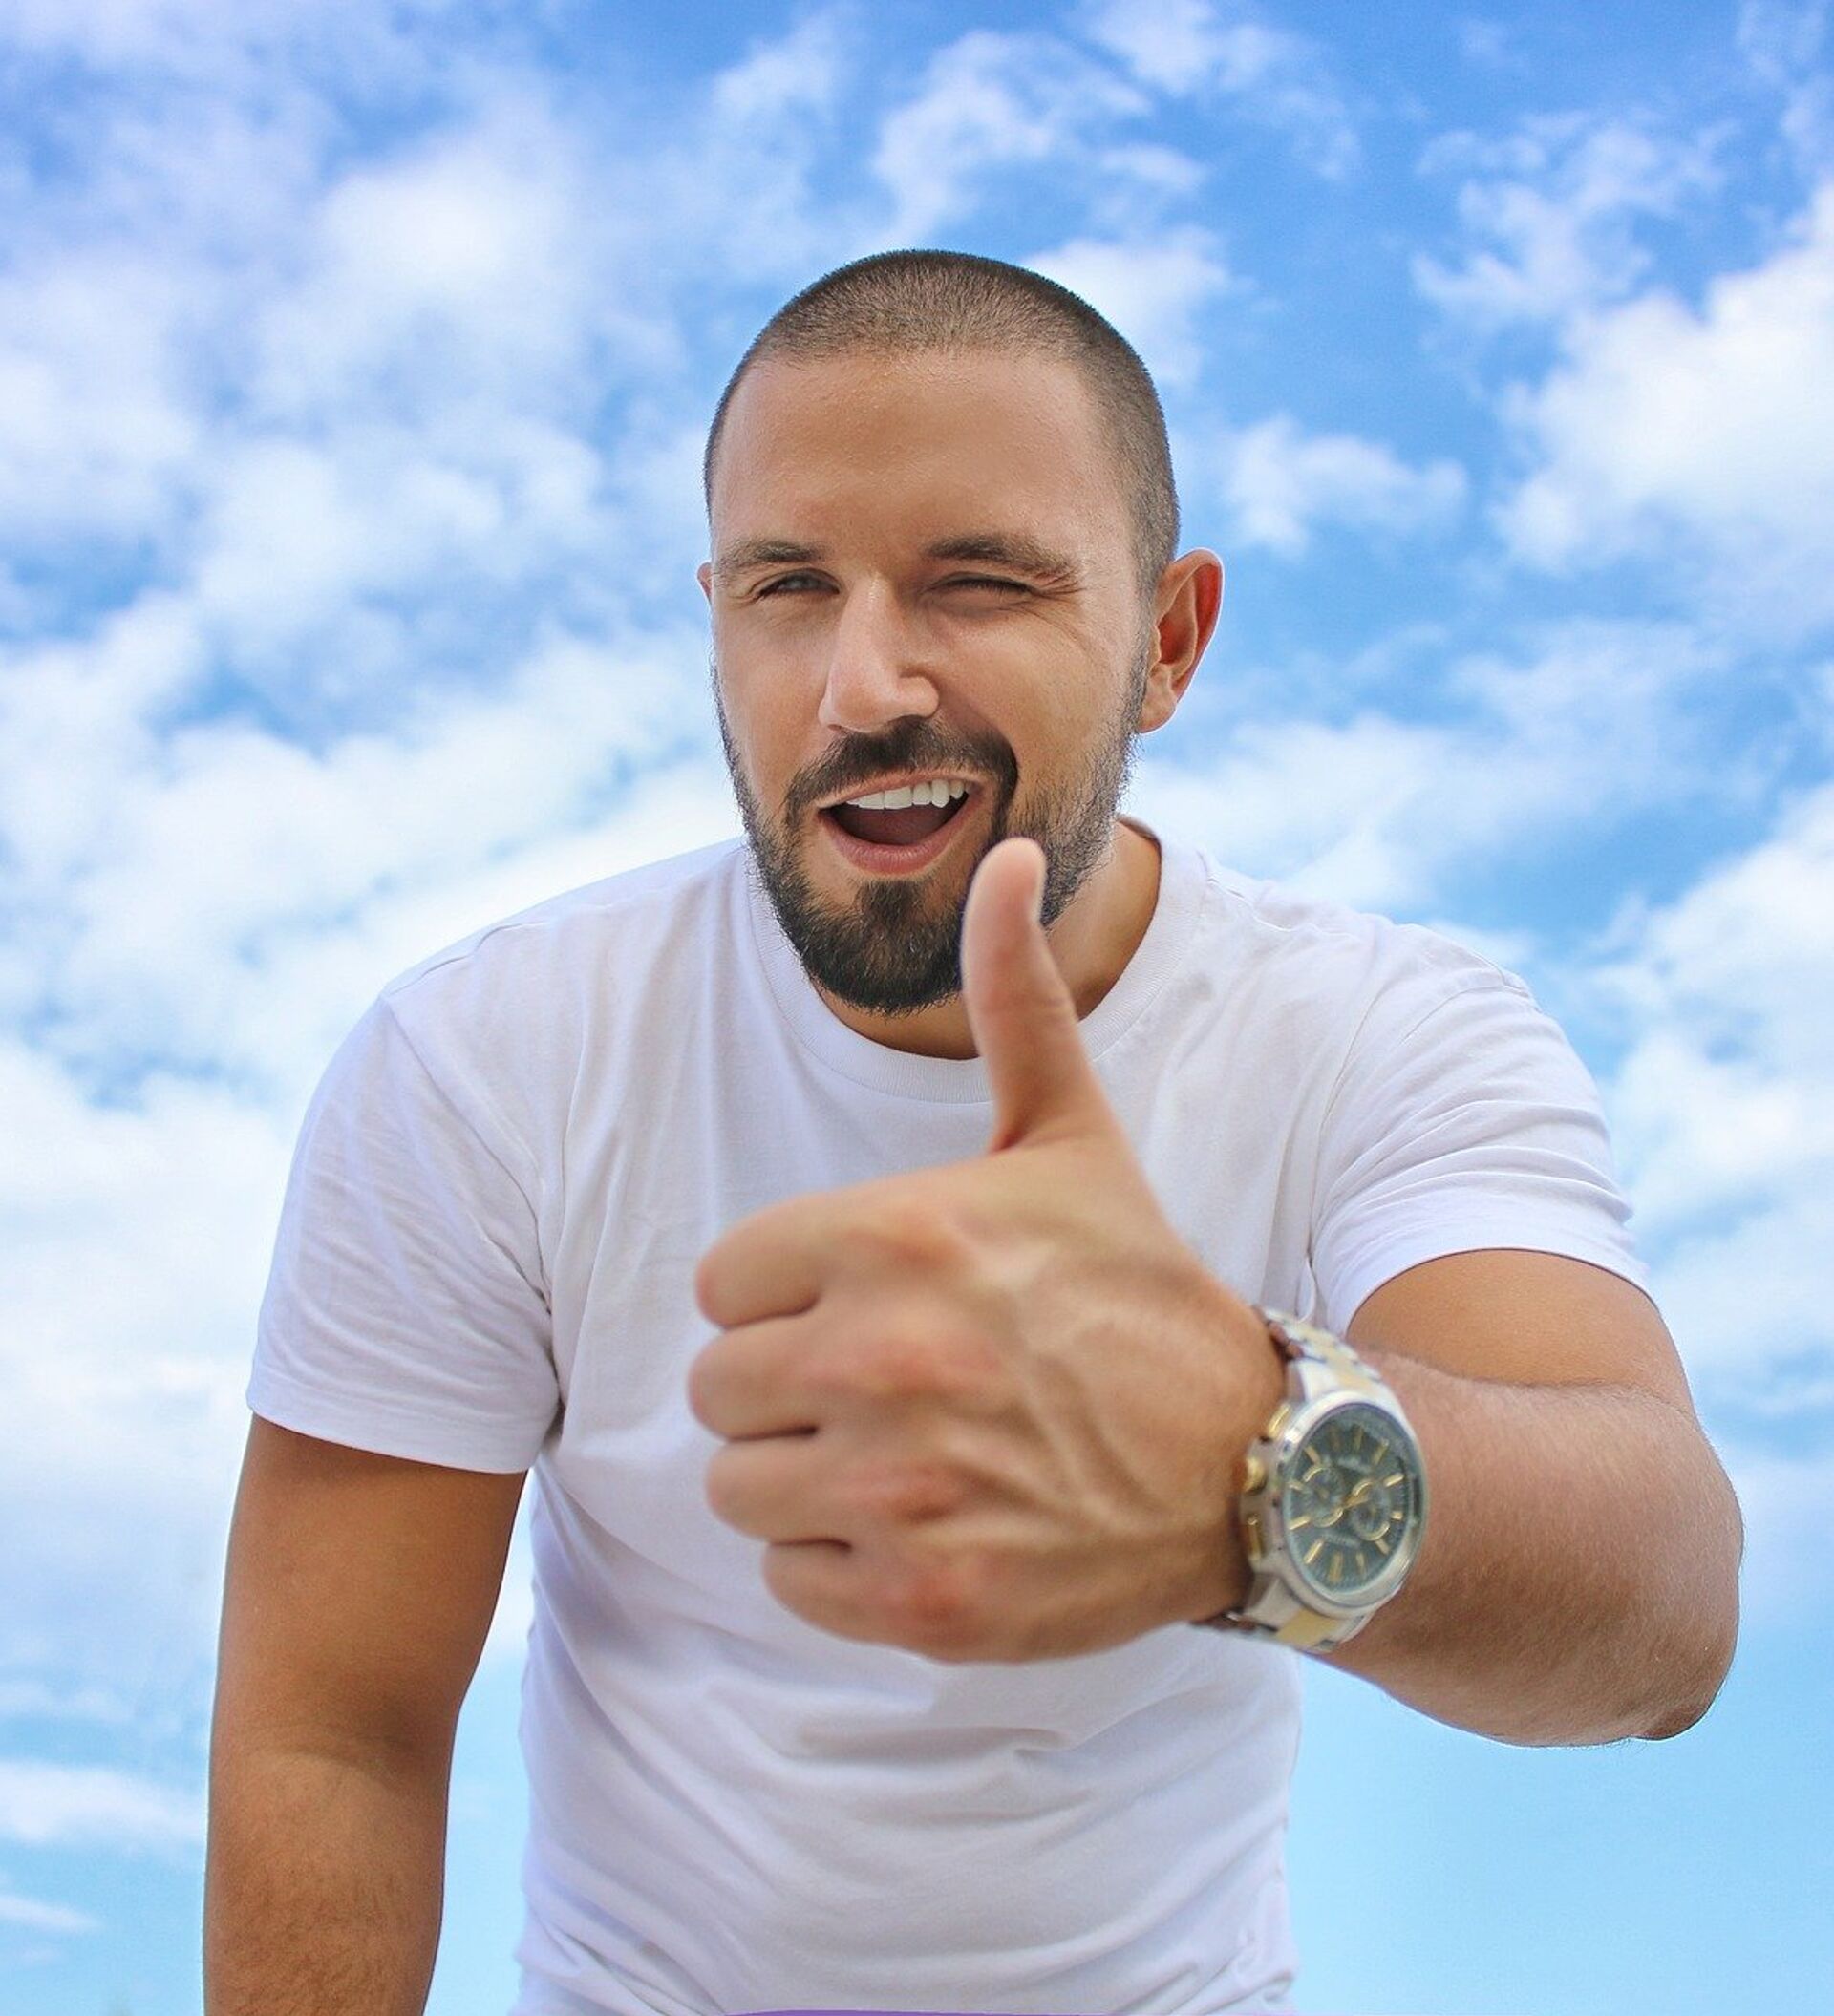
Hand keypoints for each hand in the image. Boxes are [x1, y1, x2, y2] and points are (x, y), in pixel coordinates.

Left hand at [687, 836, 1276, 1661]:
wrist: (1256, 1463)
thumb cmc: (1138, 1288)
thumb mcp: (1071, 1135)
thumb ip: (1012, 996)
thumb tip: (1007, 847)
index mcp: (891, 1234)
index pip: (721, 1282)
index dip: (789, 1296)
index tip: (871, 1304)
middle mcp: (882, 1359)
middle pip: (719, 1388)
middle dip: (790, 1388)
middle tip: (892, 1388)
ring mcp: (902, 1489)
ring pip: (740, 1489)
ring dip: (808, 1479)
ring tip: (910, 1455)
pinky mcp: (922, 1601)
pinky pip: (788, 1582)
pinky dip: (842, 1566)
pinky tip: (931, 1527)